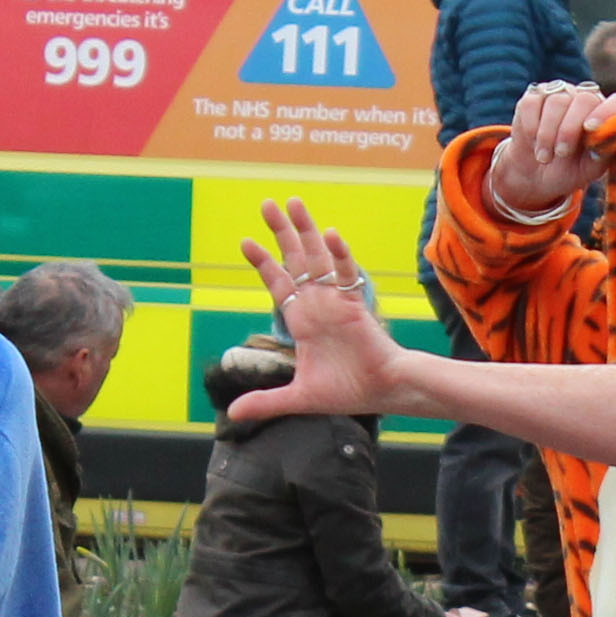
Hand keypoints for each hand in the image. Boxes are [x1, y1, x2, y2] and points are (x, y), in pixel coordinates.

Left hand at [229, 200, 419, 418]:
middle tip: (268, 204)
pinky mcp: (355, 305)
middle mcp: (317, 305)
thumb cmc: (347, 391)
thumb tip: (234, 413)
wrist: (382, 393)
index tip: (245, 241)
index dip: (263, 263)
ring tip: (293, 203)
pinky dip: (339, 255)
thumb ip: (267, 401)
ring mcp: (336, 301)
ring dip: (306, 231)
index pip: (279, 283)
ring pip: (319, 258)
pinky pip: (347, 275)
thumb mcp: (298, 398)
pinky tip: (330, 234)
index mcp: (303, 321)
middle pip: (297, 260)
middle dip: (281, 233)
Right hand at [484, 81, 615, 218]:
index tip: (592, 130)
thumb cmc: (569, 170)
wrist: (536, 174)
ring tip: (545, 157)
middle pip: (584, 99)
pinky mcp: (534, 96)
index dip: (608, 113)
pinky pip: (532, 103)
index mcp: (606, 114)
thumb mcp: (589, 169)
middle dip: (570, 129)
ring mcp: (560, 94)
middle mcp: (585, 98)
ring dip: (547, 134)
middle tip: (562, 153)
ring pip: (556, 101)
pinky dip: (530, 127)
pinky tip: (533, 142)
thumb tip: (605, 141)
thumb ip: (602, 154)